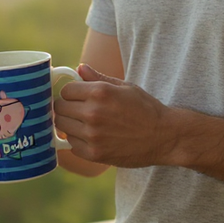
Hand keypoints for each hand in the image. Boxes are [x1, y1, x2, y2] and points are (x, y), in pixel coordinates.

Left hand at [53, 63, 172, 167]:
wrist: (164, 136)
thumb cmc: (146, 108)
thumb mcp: (125, 87)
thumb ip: (98, 78)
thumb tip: (79, 68)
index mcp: (100, 92)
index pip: (65, 90)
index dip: (71, 93)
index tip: (76, 97)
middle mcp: (92, 113)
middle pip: (59, 108)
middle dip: (67, 108)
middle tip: (77, 111)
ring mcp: (92, 135)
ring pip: (62, 127)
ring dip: (70, 124)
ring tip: (84, 124)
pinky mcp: (94, 154)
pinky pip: (71, 145)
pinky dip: (77, 141)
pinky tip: (91, 137)